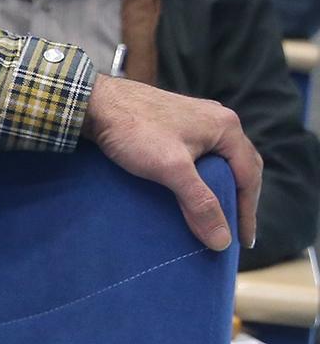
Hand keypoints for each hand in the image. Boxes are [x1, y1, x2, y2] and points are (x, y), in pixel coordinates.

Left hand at [84, 74, 259, 252]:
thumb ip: (199, 203)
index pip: (249, 177)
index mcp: (226, 127)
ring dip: (219, 188)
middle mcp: (217, 120)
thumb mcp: (171, 169)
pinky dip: (201, 177)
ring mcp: (196, 120)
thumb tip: (222, 240)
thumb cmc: (134, 130)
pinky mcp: (174, 125)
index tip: (242, 242)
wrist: (95, 102)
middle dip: (238, 199)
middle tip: (233, 231)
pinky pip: (199, 155)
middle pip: (239, 167)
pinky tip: (191, 190)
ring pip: (218, 161)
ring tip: (214, 215)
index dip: (247, 211)